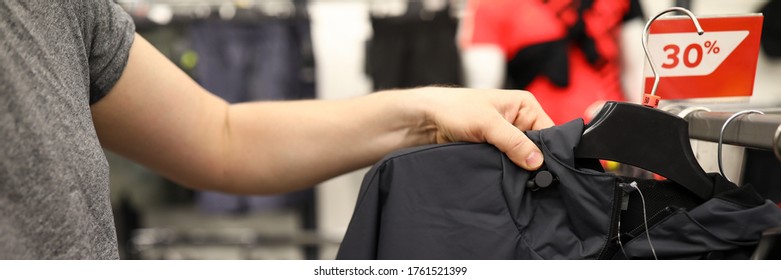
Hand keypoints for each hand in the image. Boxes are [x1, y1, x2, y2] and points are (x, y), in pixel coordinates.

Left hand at [414, 87, 553, 169]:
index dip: (549, 152)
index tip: (547, 172)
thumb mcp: (487, 124)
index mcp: (525, 106)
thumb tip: (536, 162)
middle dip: (532, 163)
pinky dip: (506, 173)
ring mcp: (507, 138)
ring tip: (516, 180)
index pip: (549, 132)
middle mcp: (519, 121)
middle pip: (538, 148)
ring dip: (517, 170)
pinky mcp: (495, 151)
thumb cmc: (454, 109)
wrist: (426, 121)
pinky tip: (505, 180)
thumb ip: (513, 142)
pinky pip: (508, 166)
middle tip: (532, 180)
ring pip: (522, 160)